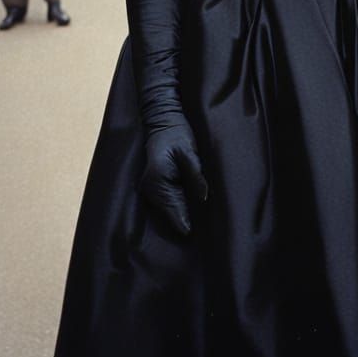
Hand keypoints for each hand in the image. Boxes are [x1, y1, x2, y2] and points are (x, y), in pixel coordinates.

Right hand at [140, 120, 207, 236]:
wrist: (163, 121)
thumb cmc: (177, 134)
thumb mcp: (189, 152)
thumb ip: (195, 174)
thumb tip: (203, 196)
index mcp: (157, 181)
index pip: (173, 210)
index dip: (185, 223)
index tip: (197, 235)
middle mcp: (151, 189)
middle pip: (170, 213)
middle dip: (185, 221)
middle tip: (207, 234)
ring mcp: (151, 189)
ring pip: (168, 210)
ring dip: (182, 215)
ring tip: (202, 227)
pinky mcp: (155, 186)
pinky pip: (168, 202)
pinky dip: (179, 207)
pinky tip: (192, 211)